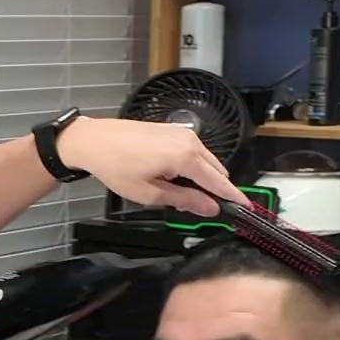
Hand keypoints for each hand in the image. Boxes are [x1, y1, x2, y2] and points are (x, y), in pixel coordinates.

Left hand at [57, 117, 247, 216]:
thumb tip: (211, 208)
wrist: (92, 141)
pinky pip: (193, 151)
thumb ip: (184, 200)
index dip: (233, 198)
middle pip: (217, 170)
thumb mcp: (149, 193)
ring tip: (181, 194)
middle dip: (215, 190)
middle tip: (202, 209)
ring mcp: (182, 132)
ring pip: (206, 161)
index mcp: (186, 157)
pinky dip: (192, 166)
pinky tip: (173, 177)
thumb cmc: (116, 168)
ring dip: (202, 178)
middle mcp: (190, 141)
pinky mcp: (172, 130)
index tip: (247, 210)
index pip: (219, 182)